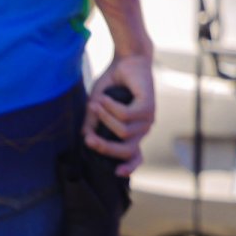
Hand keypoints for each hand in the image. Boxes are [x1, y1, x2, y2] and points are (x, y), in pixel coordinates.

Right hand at [86, 54, 155, 176]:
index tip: (117, 173)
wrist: (126, 61)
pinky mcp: (149, 107)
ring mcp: (147, 119)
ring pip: (123, 132)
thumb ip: (92, 123)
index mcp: (132, 133)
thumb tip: (86, 139)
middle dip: (105, 147)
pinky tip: (104, 98)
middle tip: (88, 139)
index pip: (135, 156)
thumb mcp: (96, 108)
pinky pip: (126, 116)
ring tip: (96, 103)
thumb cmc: (112, 85)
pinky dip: (110, 108)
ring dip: (104, 118)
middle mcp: (142, 128)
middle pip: (126, 150)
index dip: (128, 167)